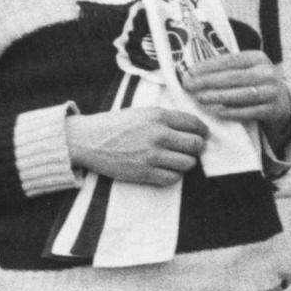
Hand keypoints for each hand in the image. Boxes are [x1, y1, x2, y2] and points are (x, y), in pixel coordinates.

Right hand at [66, 107, 207, 185]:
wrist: (87, 140)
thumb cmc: (115, 125)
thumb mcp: (142, 113)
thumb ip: (166, 119)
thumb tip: (193, 129)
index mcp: (158, 116)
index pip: (195, 124)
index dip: (202, 132)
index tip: (201, 136)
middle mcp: (158, 134)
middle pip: (196, 145)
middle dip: (196, 148)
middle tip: (189, 150)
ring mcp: (152, 155)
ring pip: (188, 163)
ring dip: (185, 163)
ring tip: (175, 160)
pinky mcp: (144, 172)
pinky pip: (173, 178)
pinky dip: (173, 175)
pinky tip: (165, 170)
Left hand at [183, 50, 290, 126]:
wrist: (280, 101)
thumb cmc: (253, 83)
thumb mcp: (245, 70)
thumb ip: (224, 69)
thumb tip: (191, 73)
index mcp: (258, 57)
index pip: (230, 60)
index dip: (208, 66)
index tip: (190, 72)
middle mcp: (267, 72)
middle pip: (234, 77)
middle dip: (208, 81)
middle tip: (189, 86)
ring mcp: (272, 91)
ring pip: (242, 94)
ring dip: (218, 96)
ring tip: (200, 98)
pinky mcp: (273, 109)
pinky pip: (249, 111)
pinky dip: (232, 112)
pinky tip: (216, 111)